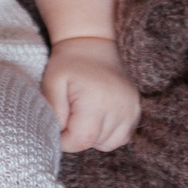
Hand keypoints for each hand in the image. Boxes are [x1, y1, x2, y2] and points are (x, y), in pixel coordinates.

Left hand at [41, 36, 140, 152]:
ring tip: (84, 113)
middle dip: (78, 136)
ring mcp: (132, 109)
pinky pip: (122, 137)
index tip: (57, 127)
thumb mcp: (51, 83)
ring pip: (109, 143)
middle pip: (95, 143)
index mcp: (98, 101)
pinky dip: (108, 133)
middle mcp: (120, 107)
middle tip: (69, 115)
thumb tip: (58, 135)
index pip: (81, 140)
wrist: (92, 43)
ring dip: (94, 136)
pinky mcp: (136, 109)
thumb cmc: (68, 63)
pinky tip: (98, 116)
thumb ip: (53, 112)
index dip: (65, 140)